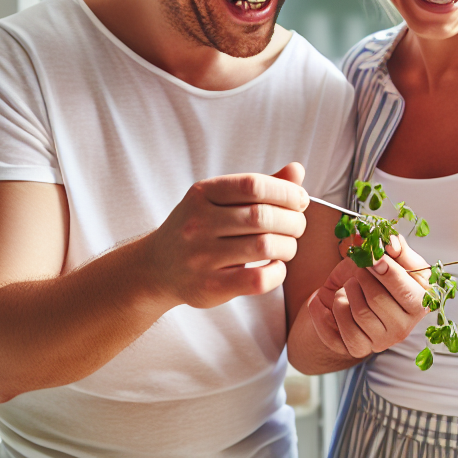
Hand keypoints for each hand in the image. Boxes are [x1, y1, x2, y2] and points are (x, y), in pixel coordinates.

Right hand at [141, 163, 308, 308]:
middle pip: (262, 216)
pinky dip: (278, 273)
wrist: (157, 267)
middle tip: (297, 227)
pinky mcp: (209, 286)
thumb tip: (297, 171)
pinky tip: (276, 267)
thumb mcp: (218, 200)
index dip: (286, 192)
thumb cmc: (198, 229)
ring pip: (264, 246)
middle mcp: (197, 223)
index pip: (253, 185)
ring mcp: (201, 256)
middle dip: (292, 221)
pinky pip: (257, 280)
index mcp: (201, 194)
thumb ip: (259, 187)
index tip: (300, 201)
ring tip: (287, 247)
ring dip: (288, 246)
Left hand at [303, 232, 430, 358]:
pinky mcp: (358, 349)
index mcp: (420, 303)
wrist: (345, 297)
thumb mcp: (387, 258)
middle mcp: (404, 327)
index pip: (409, 293)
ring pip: (359, 313)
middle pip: (378, 300)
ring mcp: (381, 341)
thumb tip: (390, 241)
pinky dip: (330, 309)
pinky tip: (333, 299)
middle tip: (358, 270)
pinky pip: (339, 331)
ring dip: (346, 292)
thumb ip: (394, 247)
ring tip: (348, 286)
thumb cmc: (371, 276)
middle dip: (363, 278)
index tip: (373, 257)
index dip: (389, 272)